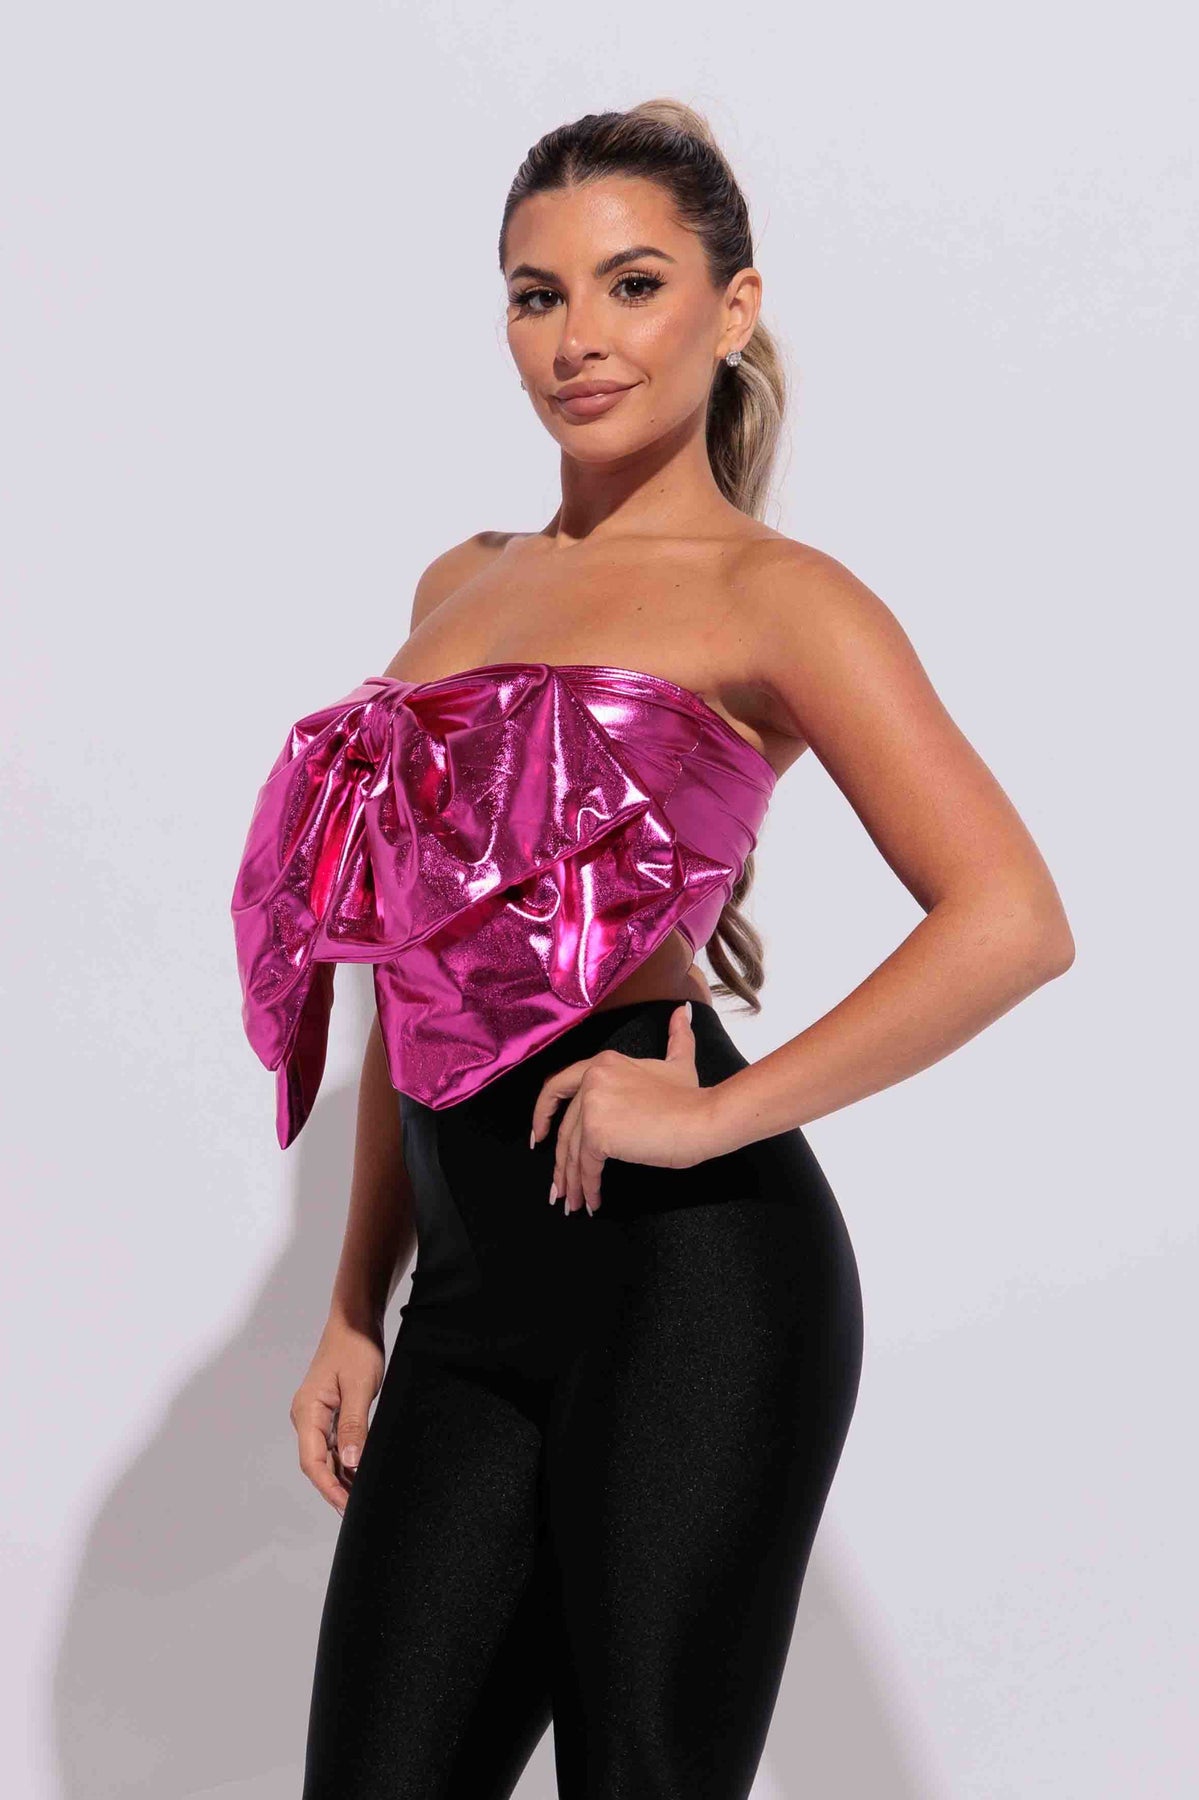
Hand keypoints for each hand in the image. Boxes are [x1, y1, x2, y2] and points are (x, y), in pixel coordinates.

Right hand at [289, 1312, 384, 1517]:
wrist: (355, 1321)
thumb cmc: (355, 1347)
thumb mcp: (360, 1386)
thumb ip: (355, 1424)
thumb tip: (351, 1462)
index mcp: (307, 1411)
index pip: (312, 1461)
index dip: (328, 1487)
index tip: (346, 1506)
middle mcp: (307, 1417)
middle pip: (317, 1463)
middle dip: (335, 1488)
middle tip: (357, 1510)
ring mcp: (317, 1415)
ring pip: (326, 1456)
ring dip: (341, 1477)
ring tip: (360, 1497)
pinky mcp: (329, 1412)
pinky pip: (334, 1444)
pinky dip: (346, 1460)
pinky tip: (359, 1473)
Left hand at [530, 1000, 722, 1214]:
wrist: (704, 1117)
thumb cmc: (692, 1097)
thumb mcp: (679, 1062)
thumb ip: (677, 1036)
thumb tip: (682, 1011)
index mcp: (602, 1063)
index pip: (558, 1087)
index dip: (543, 1113)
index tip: (538, 1136)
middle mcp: (592, 1079)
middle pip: (566, 1128)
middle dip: (561, 1163)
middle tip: (560, 1189)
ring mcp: (593, 1105)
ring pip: (573, 1151)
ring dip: (573, 1181)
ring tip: (575, 1204)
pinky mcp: (599, 1132)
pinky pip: (587, 1165)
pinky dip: (588, 1187)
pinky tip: (593, 1202)